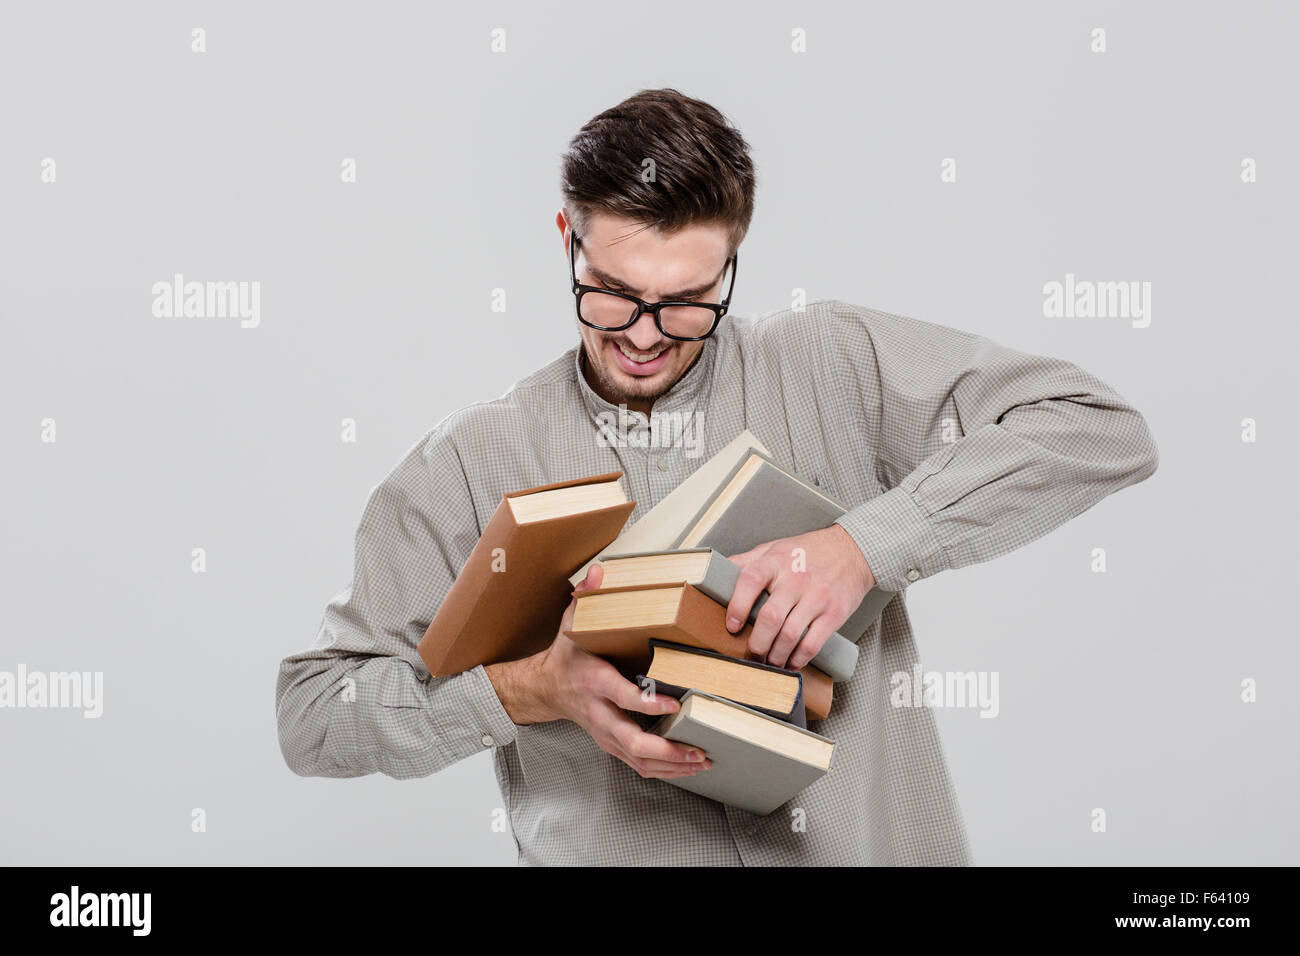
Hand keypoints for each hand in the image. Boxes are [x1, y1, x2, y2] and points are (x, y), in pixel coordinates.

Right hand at [485, 563, 712, 779]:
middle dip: (666, 749)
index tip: (673, 702)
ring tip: (701, 761)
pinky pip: (637, 764)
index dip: (646, 703)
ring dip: (671, 765)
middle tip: (697, 749)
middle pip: (631, 741)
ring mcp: (605, 733)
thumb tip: (600, 573)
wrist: (544, 688)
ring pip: (637, 759)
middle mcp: (600, 713)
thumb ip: (588, 597)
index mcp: (594, 682)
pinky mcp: (610, 744)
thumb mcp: (572, 621)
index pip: (622, 696)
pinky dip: (663, 770)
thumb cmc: (566, 654)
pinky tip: (687, 767)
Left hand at [724, 524, 875, 670]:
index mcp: (776, 561)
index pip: (750, 580)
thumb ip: (747, 560)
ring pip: (790, 635)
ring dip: (775, 656)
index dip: (737, 606)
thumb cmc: (809, 551)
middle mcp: (796, 578)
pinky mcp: (834, 613)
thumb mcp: (775, 547)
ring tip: (768, 663)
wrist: (853, 550)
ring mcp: (817, 597)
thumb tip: (717, 574)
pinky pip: (813, 643)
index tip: (732, 626)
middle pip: (770, 617)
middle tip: (751, 655)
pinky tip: (791, 662)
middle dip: (756, 644)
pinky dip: (799, 659)